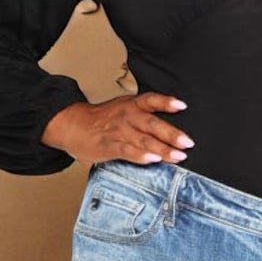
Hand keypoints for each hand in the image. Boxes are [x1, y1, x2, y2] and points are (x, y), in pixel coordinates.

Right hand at [40, 92, 193, 166]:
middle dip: (172, 134)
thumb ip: (144, 115)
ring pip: (144, 140)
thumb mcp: (123, 109)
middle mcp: (127, 116)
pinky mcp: (110, 146)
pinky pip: (128, 151)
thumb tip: (170, 129)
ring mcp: (118, 131)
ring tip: (178, 156)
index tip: (182, 106)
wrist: (73, 125)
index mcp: (131, 105)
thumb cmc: (103, 120)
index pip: (151, 100)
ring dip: (163, 149)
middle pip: (152, 124)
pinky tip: (153, 160)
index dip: (166, 102)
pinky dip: (141, 156)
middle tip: (188, 143)